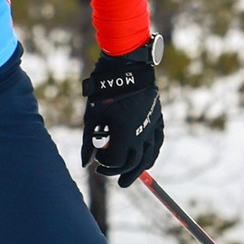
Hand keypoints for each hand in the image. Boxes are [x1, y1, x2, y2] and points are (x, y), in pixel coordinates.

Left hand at [80, 39, 163, 186]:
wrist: (126, 67)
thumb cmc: (104, 92)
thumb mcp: (91, 118)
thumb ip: (88, 143)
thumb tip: (85, 163)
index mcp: (124, 134)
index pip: (117, 161)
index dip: (106, 164)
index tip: (96, 161)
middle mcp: (141, 133)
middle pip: (134, 163)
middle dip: (120, 172)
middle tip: (111, 177)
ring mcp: (151, 126)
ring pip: (149, 156)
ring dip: (140, 169)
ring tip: (130, 177)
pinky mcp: (157, 118)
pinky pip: (158, 142)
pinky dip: (152, 153)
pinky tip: (147, 159)